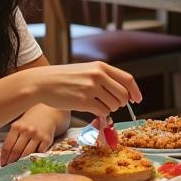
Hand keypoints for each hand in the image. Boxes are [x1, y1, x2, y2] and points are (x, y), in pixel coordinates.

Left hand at [1, 107, 58, 165]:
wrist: (47, 114)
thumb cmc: (30, 122)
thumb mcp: (19, 125)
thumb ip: (13, 137)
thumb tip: (6, 155)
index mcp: (17, 127)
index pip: (8, 145)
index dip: (4, 157)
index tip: (2, 163)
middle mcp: (27, 130)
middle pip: (16, 151)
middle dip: (11, 161)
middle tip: (9, 167)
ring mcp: (37, 135)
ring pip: (27, 153)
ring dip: (21, 161)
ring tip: (18, 165)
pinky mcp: (47, 139)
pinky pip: (39, 152)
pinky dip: (34, 157)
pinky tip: (31, 159)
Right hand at [26, 62, 140, 117]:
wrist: (43, 82)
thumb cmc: (65, 78)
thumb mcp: (86, 70)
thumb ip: (104, 78)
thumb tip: (124, 94)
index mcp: (101, 66)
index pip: (127, 79)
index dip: (135, 91)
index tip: (137, 100)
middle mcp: (98, 76)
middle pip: (123, 95)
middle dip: (120, 103)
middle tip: (110, 104)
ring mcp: (91, 88)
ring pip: (114, 106)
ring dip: (108, 109)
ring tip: (96, 104)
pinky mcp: (83, 101)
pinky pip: (102, 112)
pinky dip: (100, 114)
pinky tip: (89, 108)